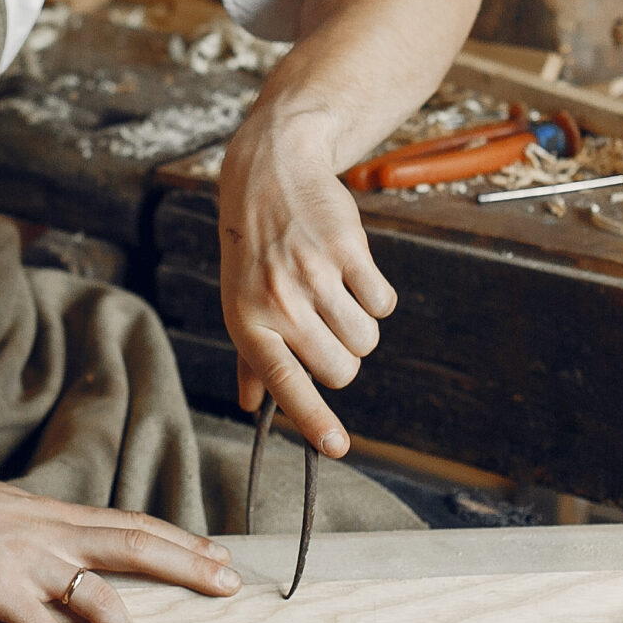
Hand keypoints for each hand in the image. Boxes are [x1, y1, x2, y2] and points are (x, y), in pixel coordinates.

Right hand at [0, 459, 239, 622]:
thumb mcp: (4, 512)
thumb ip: (41, 531)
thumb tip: (70, 549)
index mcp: (54, 515)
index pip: (131, 523)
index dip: (180, 540)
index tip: (220, 554)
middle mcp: (49, 532)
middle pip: (135, 545)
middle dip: (187, 566)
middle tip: (229, 587)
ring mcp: (22, 558)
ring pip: (94, 596)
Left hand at [215, 105, 398, 458]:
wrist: (270, 173)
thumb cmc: (253, 249)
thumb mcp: (239, 300)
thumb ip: (252, 358)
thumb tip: (252, 407)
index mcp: (248, 322)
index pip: (285, 383)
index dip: (314, 419)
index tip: (337, 448)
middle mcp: (278, 302)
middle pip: (341, 369)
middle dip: (344, 359)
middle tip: (327, 327)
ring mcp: (313, 274)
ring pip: (365, 340)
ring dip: (361, 327)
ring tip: (336, 295)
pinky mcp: (348, 250)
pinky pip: (383, 304)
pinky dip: (375, 297)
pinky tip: (352, 273)